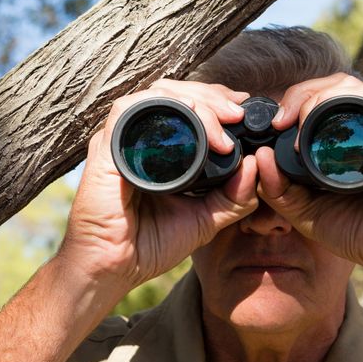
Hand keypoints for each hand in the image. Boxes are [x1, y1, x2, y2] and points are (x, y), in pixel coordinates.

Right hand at [56, 79, 261, 304]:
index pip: (189, 106)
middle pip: (177, 93)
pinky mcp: (106, 147)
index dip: (217, 101)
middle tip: (237, 114)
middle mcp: (140, 138)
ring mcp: (122, 140)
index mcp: (161, 148)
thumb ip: (234, 197)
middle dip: (213, 96)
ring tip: (224, 122)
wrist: (116, 268)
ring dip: (196, 101)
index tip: (244, 111)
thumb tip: (255, 166)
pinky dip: (165, 108)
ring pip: (159, 94)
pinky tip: (193, 121)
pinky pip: (130, 109)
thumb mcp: (205, 219)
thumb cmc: (151, 245)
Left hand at [256, 74, 362, 328]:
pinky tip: (311, 124)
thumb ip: (281, 188)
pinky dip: (332, 104)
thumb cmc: (360, 235)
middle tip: (277, 121)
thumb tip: (260, 156)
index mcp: (362, 137)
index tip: (273, 126)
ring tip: (289, 123)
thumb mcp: (308, 211)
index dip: (296, 103)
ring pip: (346, 87)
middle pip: (334, 86)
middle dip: (298, 95)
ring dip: (311, 97)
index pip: (326, 100)